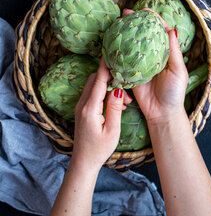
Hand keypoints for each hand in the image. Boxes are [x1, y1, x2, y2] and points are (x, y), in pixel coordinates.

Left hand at [71, 57, 131, 172]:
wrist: (83, 161)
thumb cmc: (99, 149)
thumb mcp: (112, 130)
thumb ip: (115, 108)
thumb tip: (119, 89)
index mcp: (90, 109)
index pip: (98, 81)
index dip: (104, 67)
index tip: (108, 53)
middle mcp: (82, 104)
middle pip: (94, 80)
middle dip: (109, 78)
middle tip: (125, 85)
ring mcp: (80, 106)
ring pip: (93, 86)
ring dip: (107, 87)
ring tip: (124, 101)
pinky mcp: (82, 110)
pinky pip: (92, 94)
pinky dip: (103, 93)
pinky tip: (115, 103)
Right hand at [123, 8, 188, 124]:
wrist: (162, 113)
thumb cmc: (174, 93)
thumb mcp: (178, 71)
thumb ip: (174, 52)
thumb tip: (172, 30)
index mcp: (165, 53)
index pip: (159, 31)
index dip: (152, 19)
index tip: (144, 10)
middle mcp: (151, 56)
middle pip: (142, 35)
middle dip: (134, 23)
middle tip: (124, 13)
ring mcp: (140, 64)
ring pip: (131, 45)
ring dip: (124, 34)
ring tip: (115, 23)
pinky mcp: (130, 74)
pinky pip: (122, 61)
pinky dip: (116, 51)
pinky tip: (110, 43)